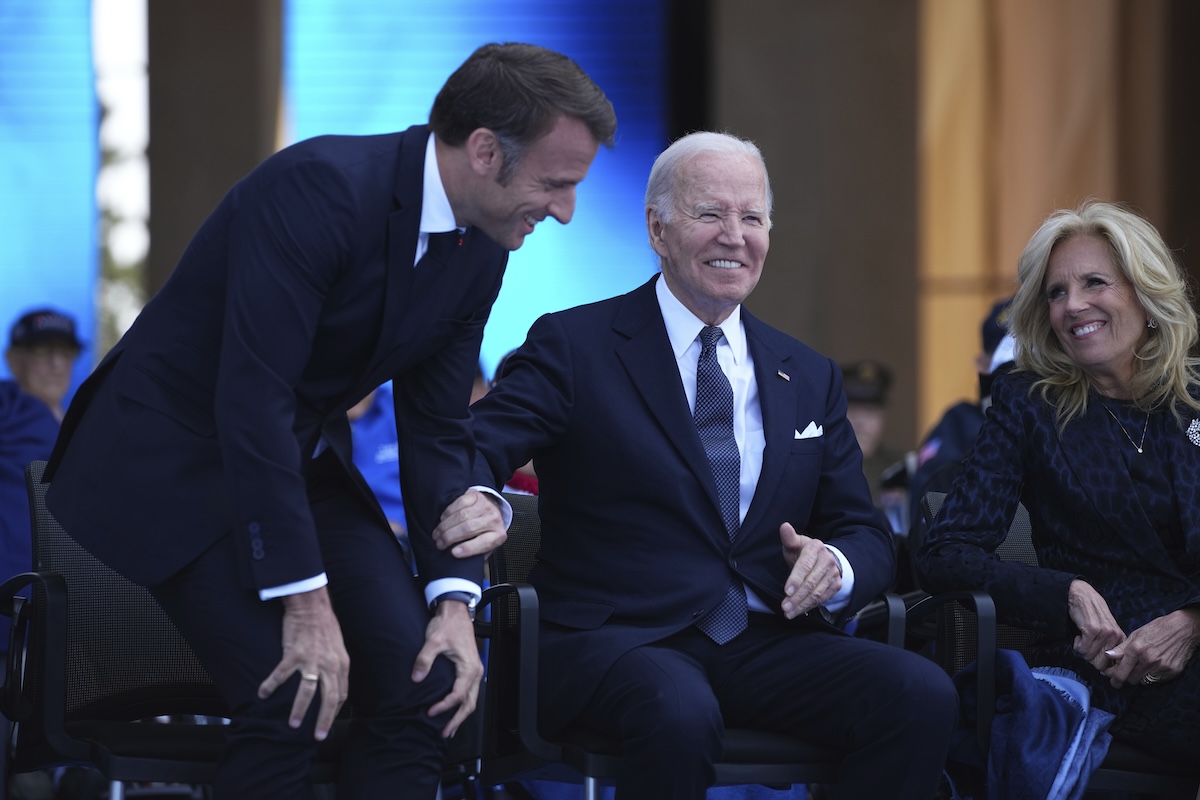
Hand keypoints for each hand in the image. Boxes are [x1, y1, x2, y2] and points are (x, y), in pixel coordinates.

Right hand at [257, 587, 349, 740]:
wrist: (312, 606)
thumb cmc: (324, 626)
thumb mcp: (338, 648)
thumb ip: (337, 666)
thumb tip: (334, 683)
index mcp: (342, 664)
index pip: (341, 694)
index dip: (334, 710)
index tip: (327, 723)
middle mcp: (330, 664)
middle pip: (329, 698)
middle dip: (323, 720)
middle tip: (317, 737)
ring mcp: (312, 660)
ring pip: (307, 691)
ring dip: (299, 710)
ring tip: (293, 724)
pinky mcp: (294, 653)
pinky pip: (281, 674)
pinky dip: (271, 686)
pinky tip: (262, 694)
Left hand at [412, 600, 484, 737]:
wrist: (456, 611)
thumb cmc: (448, 624)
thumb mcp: (434, 641)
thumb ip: (424, 660)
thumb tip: (416, 678)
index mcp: (468, 667)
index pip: (458, 695)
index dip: (444, 706)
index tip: (431, 711)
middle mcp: (475, 671)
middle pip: (469, 703)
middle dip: (457, 720)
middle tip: (444, 733)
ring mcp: (474, 670)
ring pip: (471, 699)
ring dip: (461, 715)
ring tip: (449, 729)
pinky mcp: (470, 669)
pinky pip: (469, 692)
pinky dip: (462, 705)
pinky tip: (453, 711)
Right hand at [432, 489, 506, 557]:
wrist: (491, 511)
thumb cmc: (485, 532)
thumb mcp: (485, 547)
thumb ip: (476, 555)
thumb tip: (461, 562)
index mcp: (498, 536)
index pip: (484, 543)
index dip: (468, 548)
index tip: (453, 553)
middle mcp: (494, 519)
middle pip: (469, 528)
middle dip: (450, 537)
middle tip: (439, 544)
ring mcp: (485, 506)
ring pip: (461, 516)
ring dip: (445, 526)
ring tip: (437, 534)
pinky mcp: (475, 496)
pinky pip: (459, 503)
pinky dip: (448, 512)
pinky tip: (443, 519)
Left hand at [779, 522, 841, 618]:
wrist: (822, 558)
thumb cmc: (803, 552)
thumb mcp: (795, 543)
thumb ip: (789, 538)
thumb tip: (784, 526)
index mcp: (815, 548)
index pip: (805, 565)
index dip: (796, 579)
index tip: (786, 591)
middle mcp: (827, 560)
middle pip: (811, 582)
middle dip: (797, 597)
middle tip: (784, 607)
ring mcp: (833, 573)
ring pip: (817, 593)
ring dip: (802, 604)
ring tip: (789, 612)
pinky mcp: (836, 585)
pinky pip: (823, 598)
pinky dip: (810, 606)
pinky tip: (800, 610)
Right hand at [1067, 579, 1125, 670]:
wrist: (1081, 595)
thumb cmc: (1091, 614)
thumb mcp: (1106, 630)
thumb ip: (1108, 646)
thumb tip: (1104, 669)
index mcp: (1120, 638)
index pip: (1115, 665)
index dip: (1104, 668)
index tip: (1096, 663)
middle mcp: (1115, 637)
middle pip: (1101, 665)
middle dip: (1090, 658)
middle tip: (1086, 647)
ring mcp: (1104, 633)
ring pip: (1089, 657)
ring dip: (1082, 649)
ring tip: (1082, 638)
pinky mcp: (1092, 630)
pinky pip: (1081, 649)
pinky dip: (1076, 645)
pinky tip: (1078, 635)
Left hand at [1102, 608, 1199, 687]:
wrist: (1183, 629)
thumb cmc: (1157, 629)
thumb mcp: (1136, 634)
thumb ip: (1121, 648)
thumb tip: (1108, 656)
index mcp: (1136, 649)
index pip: (1120, 672)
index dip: (1113, 678)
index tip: (1111, 678)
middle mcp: (1148, 660)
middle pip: (1130, 679)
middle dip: (1126, 677)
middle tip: (1125, 672)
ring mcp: (1161, 667)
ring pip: (1143, 681)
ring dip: (1139, 676)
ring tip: (1140, 666)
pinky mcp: (1172, 672)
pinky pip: (1156, 680)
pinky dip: (1152, 675)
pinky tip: (1154, 665)